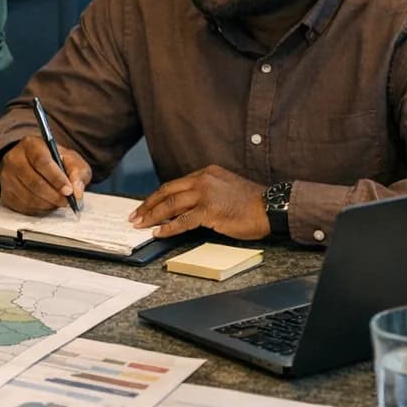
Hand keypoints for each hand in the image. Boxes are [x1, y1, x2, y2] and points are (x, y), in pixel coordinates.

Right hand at [0, 138, 90, 215]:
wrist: (32, 163)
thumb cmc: (54, 161)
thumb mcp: (71, 160)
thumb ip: (78, 172)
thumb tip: (77, 191)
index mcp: (31, 145)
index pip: (42, 162)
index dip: (56, 179)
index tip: (69, 191)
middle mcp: (14, 159)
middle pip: (33, 182)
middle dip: (53, 195)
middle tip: (66, 201)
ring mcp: (7, 176)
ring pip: (27, 196)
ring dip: (47, 204)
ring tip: (58, 202)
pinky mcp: (5, 192)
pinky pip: (22, 206)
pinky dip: (38, 209)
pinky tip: (47, 204)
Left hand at [128, 165, 267, 239]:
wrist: (271, 207)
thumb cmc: (251, 202)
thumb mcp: (224, 188)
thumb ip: (205, 192)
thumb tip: (184, 207)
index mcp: (206, 173)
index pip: (174, 184)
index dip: (157, 196)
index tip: (146, 205)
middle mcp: (203, 180)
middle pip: (167, 192)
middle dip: (148, 205)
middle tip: (135, 215)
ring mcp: (205, 195)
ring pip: (171, 205)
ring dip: (152, 216)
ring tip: (141, 225)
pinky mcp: (209, 211)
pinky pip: (183, 220)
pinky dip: (168, 227)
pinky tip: (159, 233)